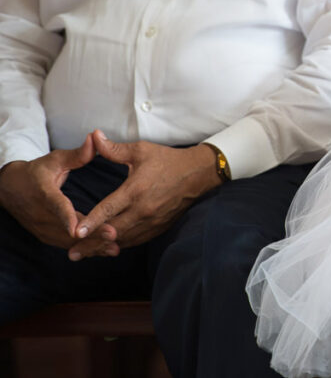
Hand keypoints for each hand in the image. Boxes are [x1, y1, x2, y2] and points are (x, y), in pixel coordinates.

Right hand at [0, 134, 116, 250]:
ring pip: (67, 241)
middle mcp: (41, 215)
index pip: (57, 207)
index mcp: (44, 194)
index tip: (79, 229)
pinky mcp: (46, 236)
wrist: (9, 189)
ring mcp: (42, 228)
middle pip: (66, 229)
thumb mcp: (55, 160)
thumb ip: (77, 154)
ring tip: (114, 248)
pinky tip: (104, 251)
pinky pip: (66, 245)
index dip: (67, 218)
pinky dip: (85, 248)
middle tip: (114, 236)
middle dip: (90, 235)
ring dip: (90, 245)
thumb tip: (95, 138)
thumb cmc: (37, 171)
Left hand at [68, 130, 221, 259]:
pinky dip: (121, 244)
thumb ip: (114, 149)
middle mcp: (143, 209)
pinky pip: (136, 240)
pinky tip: (108, 247)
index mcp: (135, 190)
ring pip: (124, 239)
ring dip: (104, 247)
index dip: (91, 222)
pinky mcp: (158, 226)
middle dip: (91, 243)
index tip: (76, 233)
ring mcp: (152, 220)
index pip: (108, 209)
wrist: (197, 174)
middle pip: (112, 231)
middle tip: (72, 253)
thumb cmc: (167, 160)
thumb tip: (93, 136)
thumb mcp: (140, 150)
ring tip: (85, 255)